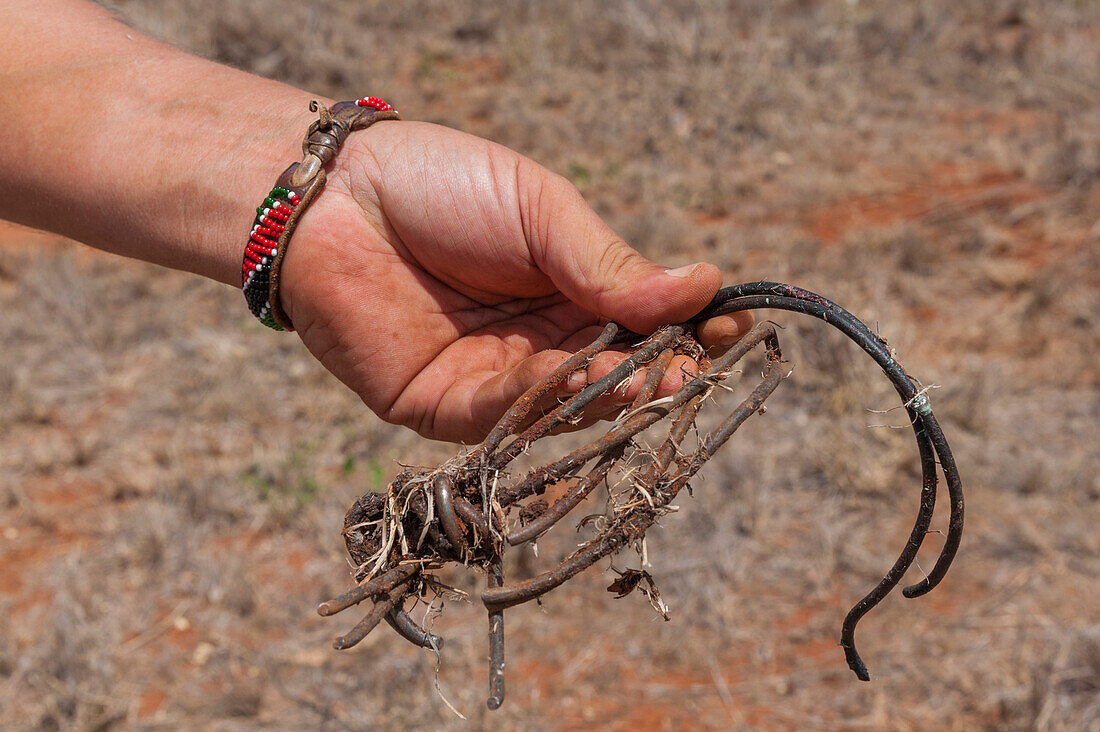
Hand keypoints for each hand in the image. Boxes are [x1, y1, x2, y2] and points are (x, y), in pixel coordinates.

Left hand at [281, 121, 751, 441]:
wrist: (335, 198)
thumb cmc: (442, 188)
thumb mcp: (540, 213)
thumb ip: (609, 262)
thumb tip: (704, 286)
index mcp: (573, 291)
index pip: (649, 324)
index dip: (690, 331)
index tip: (728, 327)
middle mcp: (544, 344)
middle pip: (619, 373)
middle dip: (661, 374)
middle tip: (697, 368)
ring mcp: (500, 382)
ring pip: (572, 404)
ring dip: (614, 393)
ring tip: (654, 376)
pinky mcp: (449, 409)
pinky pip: (510, 416)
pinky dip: (547, 400)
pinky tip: (586, 377)